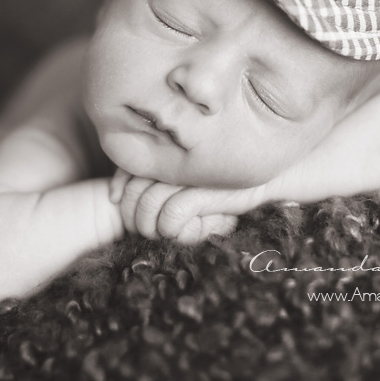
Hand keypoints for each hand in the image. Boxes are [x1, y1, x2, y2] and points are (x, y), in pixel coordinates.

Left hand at [109, 169, 265, 243]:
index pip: (127, 168)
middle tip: (140, 228)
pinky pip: (171, 217)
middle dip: (130, 216)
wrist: (265, 173)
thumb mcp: (183, 175)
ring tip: (161, 232)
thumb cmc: (219, 179)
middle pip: (131, 191)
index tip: (113, 199)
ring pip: (147, 206)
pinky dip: (171, 230)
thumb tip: (113, 196)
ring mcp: (188, 174)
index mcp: (167, 148)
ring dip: (149, 227)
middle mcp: (174, 157)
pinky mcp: (204, 190)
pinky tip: (183, 230)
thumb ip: (152, 178)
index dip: (117, 187)